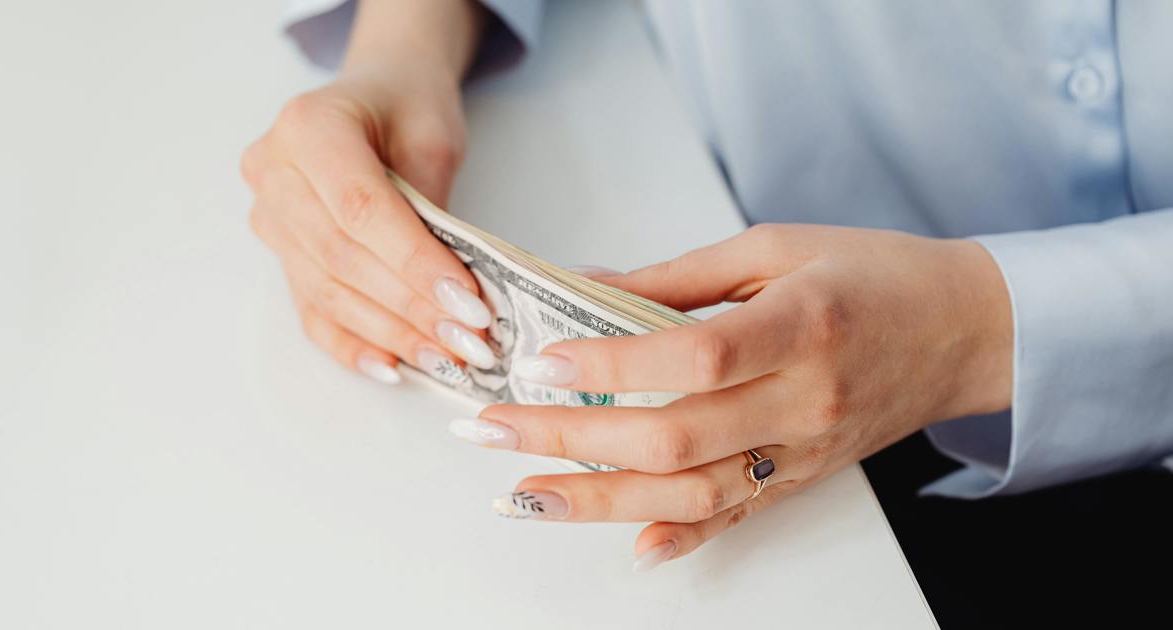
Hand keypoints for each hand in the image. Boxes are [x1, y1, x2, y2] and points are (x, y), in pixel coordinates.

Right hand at [242, 58, 495, 383]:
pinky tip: (394, 367)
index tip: (467, 302)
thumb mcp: (432, 138)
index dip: (413, 262)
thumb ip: (430, 208)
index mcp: (307, 126)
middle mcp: (272, 172)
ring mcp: (269, 217)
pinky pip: (311, 310)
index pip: (360, 209)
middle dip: (410, 308)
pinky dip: (353, 344)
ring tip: (447, 358)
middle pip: (341, 258)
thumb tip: (454, 293)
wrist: (374, 94)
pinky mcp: (280, 253)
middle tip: (468, 341)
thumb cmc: (406, 107)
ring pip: (327, 292)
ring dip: (391, 333)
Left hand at [450, 224, 1012, 569]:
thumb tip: (584, 284)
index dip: (611, 362)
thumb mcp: (776, 247)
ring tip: (524, 494)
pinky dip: (681, 540)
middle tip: (493, 427)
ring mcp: (805, 452)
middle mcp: (804, 400)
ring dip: (600, 500)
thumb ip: (677, 275)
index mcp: (802, 325)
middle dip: (571, 437)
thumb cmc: (873, 276)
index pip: (694, 356)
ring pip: (693, 494)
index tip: (540, 362)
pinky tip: (627, 548)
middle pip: (676, 437)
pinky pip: (738, 519)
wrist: (962, 330)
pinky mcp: (804, 480)